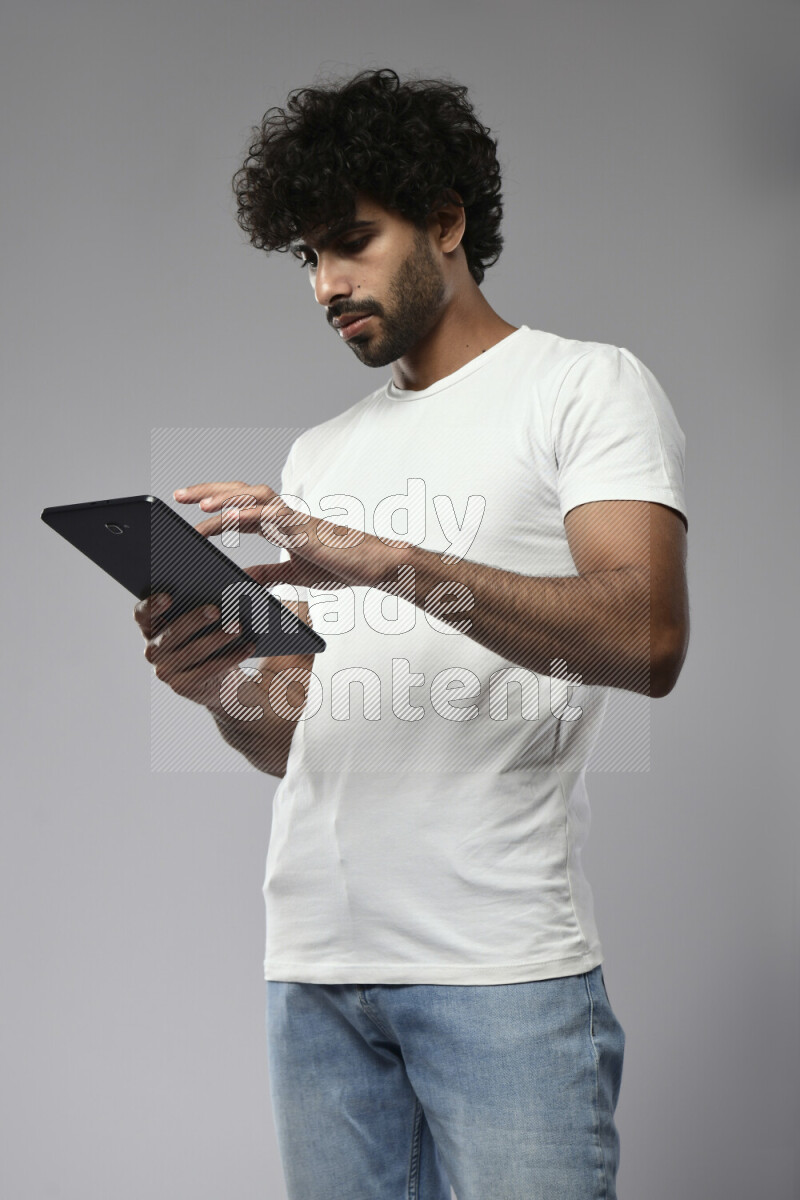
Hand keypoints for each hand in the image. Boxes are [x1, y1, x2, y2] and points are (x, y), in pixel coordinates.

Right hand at [134, 593, 256, 711]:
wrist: (221, 681)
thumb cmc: (214, 637)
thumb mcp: (212, 617)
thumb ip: (218, 595)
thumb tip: (253, 575)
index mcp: (152, 626)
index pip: (142, 614)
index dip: (152, 605)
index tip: (170, 596)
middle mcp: (153, 650)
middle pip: (171, 632)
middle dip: (194, 619)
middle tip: (217, 610)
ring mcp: (164, 670)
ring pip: (192, 651)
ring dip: (217, 638)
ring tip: (238, 627)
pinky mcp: (181, 686)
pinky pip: (207, 670)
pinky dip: (230, 657)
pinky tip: (248, 647)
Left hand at [173, 480, 398, 589]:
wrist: (370, 565)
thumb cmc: (340, 566)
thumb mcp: (294, 573)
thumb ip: (267, 574)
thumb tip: (241, 578)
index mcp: (279, 524)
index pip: (238, 508)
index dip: (213, 507)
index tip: (188, 509)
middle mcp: (282, 515)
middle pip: (238, 493)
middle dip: (207, 492)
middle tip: (178, 496)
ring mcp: (292, 517)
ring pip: (251, 497)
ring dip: (223, 498)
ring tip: (197, 503)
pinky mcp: (301, 527)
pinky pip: (270, 514)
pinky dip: (247, 513)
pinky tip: (228, 516)